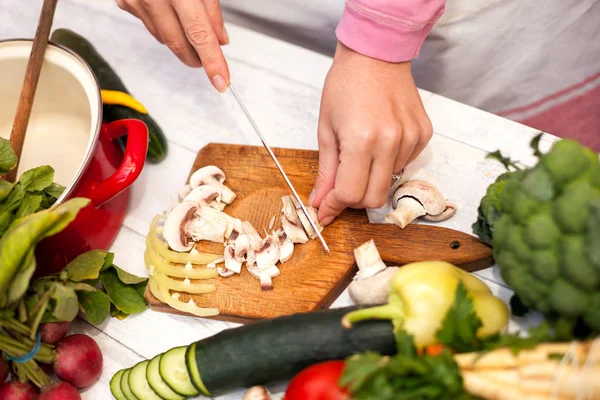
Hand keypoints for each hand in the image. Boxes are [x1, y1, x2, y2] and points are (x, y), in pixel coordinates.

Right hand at [116, 0, 229, 91]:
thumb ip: (211, 8)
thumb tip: (220, 40)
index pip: (199, 34)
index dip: (212, 61)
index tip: (221, 81)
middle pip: (179, 43)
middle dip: (198, 57)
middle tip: (212, 60)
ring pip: (164, 38)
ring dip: (182, 41)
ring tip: (192, 28)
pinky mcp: (124, 2)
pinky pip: (151, 25)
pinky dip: (166, 25)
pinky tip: (170, 12)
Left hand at [309, 42, 432, 225]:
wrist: (376, 54)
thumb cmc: (345, 86)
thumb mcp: (326, 129)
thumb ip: (326, 171)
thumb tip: (321, 203)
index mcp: (361, 141)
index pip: (350, 194)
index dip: (334, 206)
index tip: (325, 209)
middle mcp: (390, 142)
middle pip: (374, 198)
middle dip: (354, 199)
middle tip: (341, 186)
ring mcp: (410, 139)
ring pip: (388, 183)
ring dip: (371, 178)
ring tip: (362, 151)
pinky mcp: (423, 134)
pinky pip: (404, 164)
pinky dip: (388, 163)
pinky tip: (380, 140)